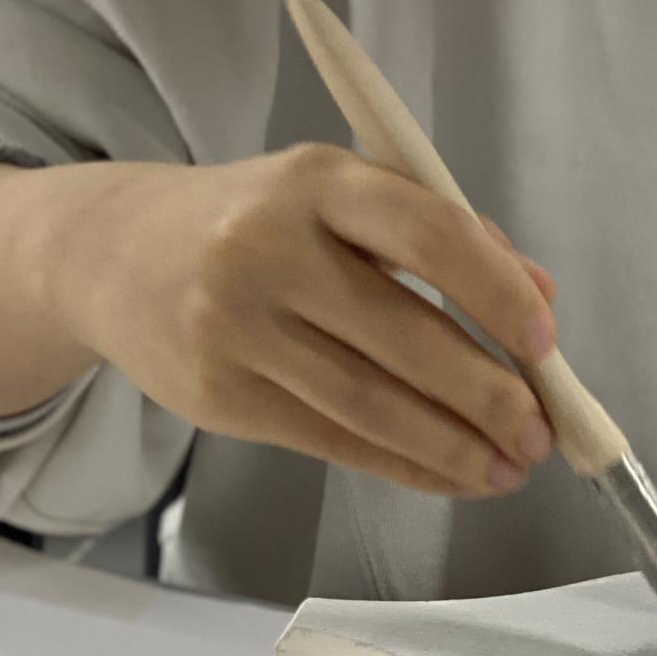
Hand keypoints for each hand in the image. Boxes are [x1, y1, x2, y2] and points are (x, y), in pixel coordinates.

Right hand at [41, 147, 559, 498]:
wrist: (111, 253)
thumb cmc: (255, 223)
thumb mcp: (338, 195)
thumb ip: (442, 235)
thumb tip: (539, 301)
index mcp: (316, 181)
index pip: (426, 232)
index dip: (495, 291)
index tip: (545, 343)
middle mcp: (268, 249)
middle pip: (402, 337)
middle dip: (488, 395)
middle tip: (542, 434)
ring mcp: (234, 327)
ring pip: (368, 404)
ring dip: (452, 447)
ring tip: (508, 468)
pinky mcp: (217, 395)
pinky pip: (330, 441)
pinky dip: (402, 465)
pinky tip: (449, 474)